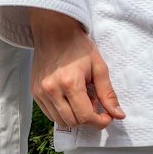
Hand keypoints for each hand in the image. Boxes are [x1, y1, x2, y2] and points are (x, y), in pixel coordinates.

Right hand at [28, 7, 122, 128]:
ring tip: (81, 99)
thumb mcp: (98, 67)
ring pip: (60, 121)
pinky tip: (70, 98)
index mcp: (69, 82)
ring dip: (75, 117)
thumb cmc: (78, 46)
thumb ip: (108, 93)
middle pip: (72, 122)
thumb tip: (118, 115)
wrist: (53, 31)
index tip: (107, 116)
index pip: (85, 117)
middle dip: (88, 119)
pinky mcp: (34, 92)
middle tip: (94, 103)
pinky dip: (63, 112)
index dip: (100, 122)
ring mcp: (40, 92)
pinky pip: (50, 114)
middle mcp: (51, 90)